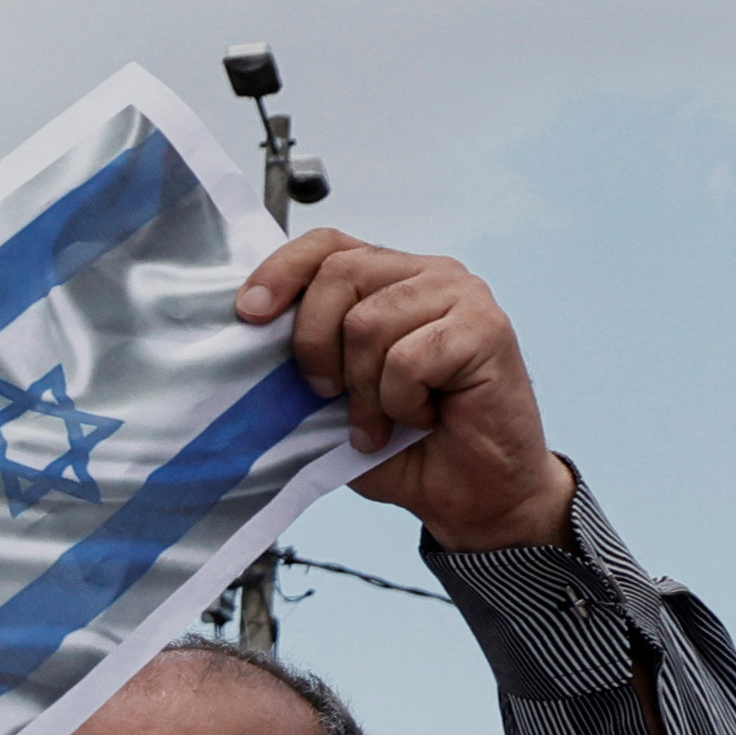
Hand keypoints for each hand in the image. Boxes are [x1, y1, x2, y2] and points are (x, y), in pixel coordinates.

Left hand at [241, 230, 568, 553]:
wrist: (467, 490)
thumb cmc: (399, 444)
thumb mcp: (331, 400)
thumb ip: (304, 358)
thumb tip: (250, 334)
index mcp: (386, 280)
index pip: (327, 244)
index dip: (282, 271)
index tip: (250, 315)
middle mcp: (425, 274)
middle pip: (340, 273)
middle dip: (314, 345)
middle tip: (329, 396)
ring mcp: (461, 294)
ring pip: (369, 321)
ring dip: (362, 390)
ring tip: (383, 419)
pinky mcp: (486, 327)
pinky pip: (408, 358)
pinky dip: (400, 403)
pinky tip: (422, 418)